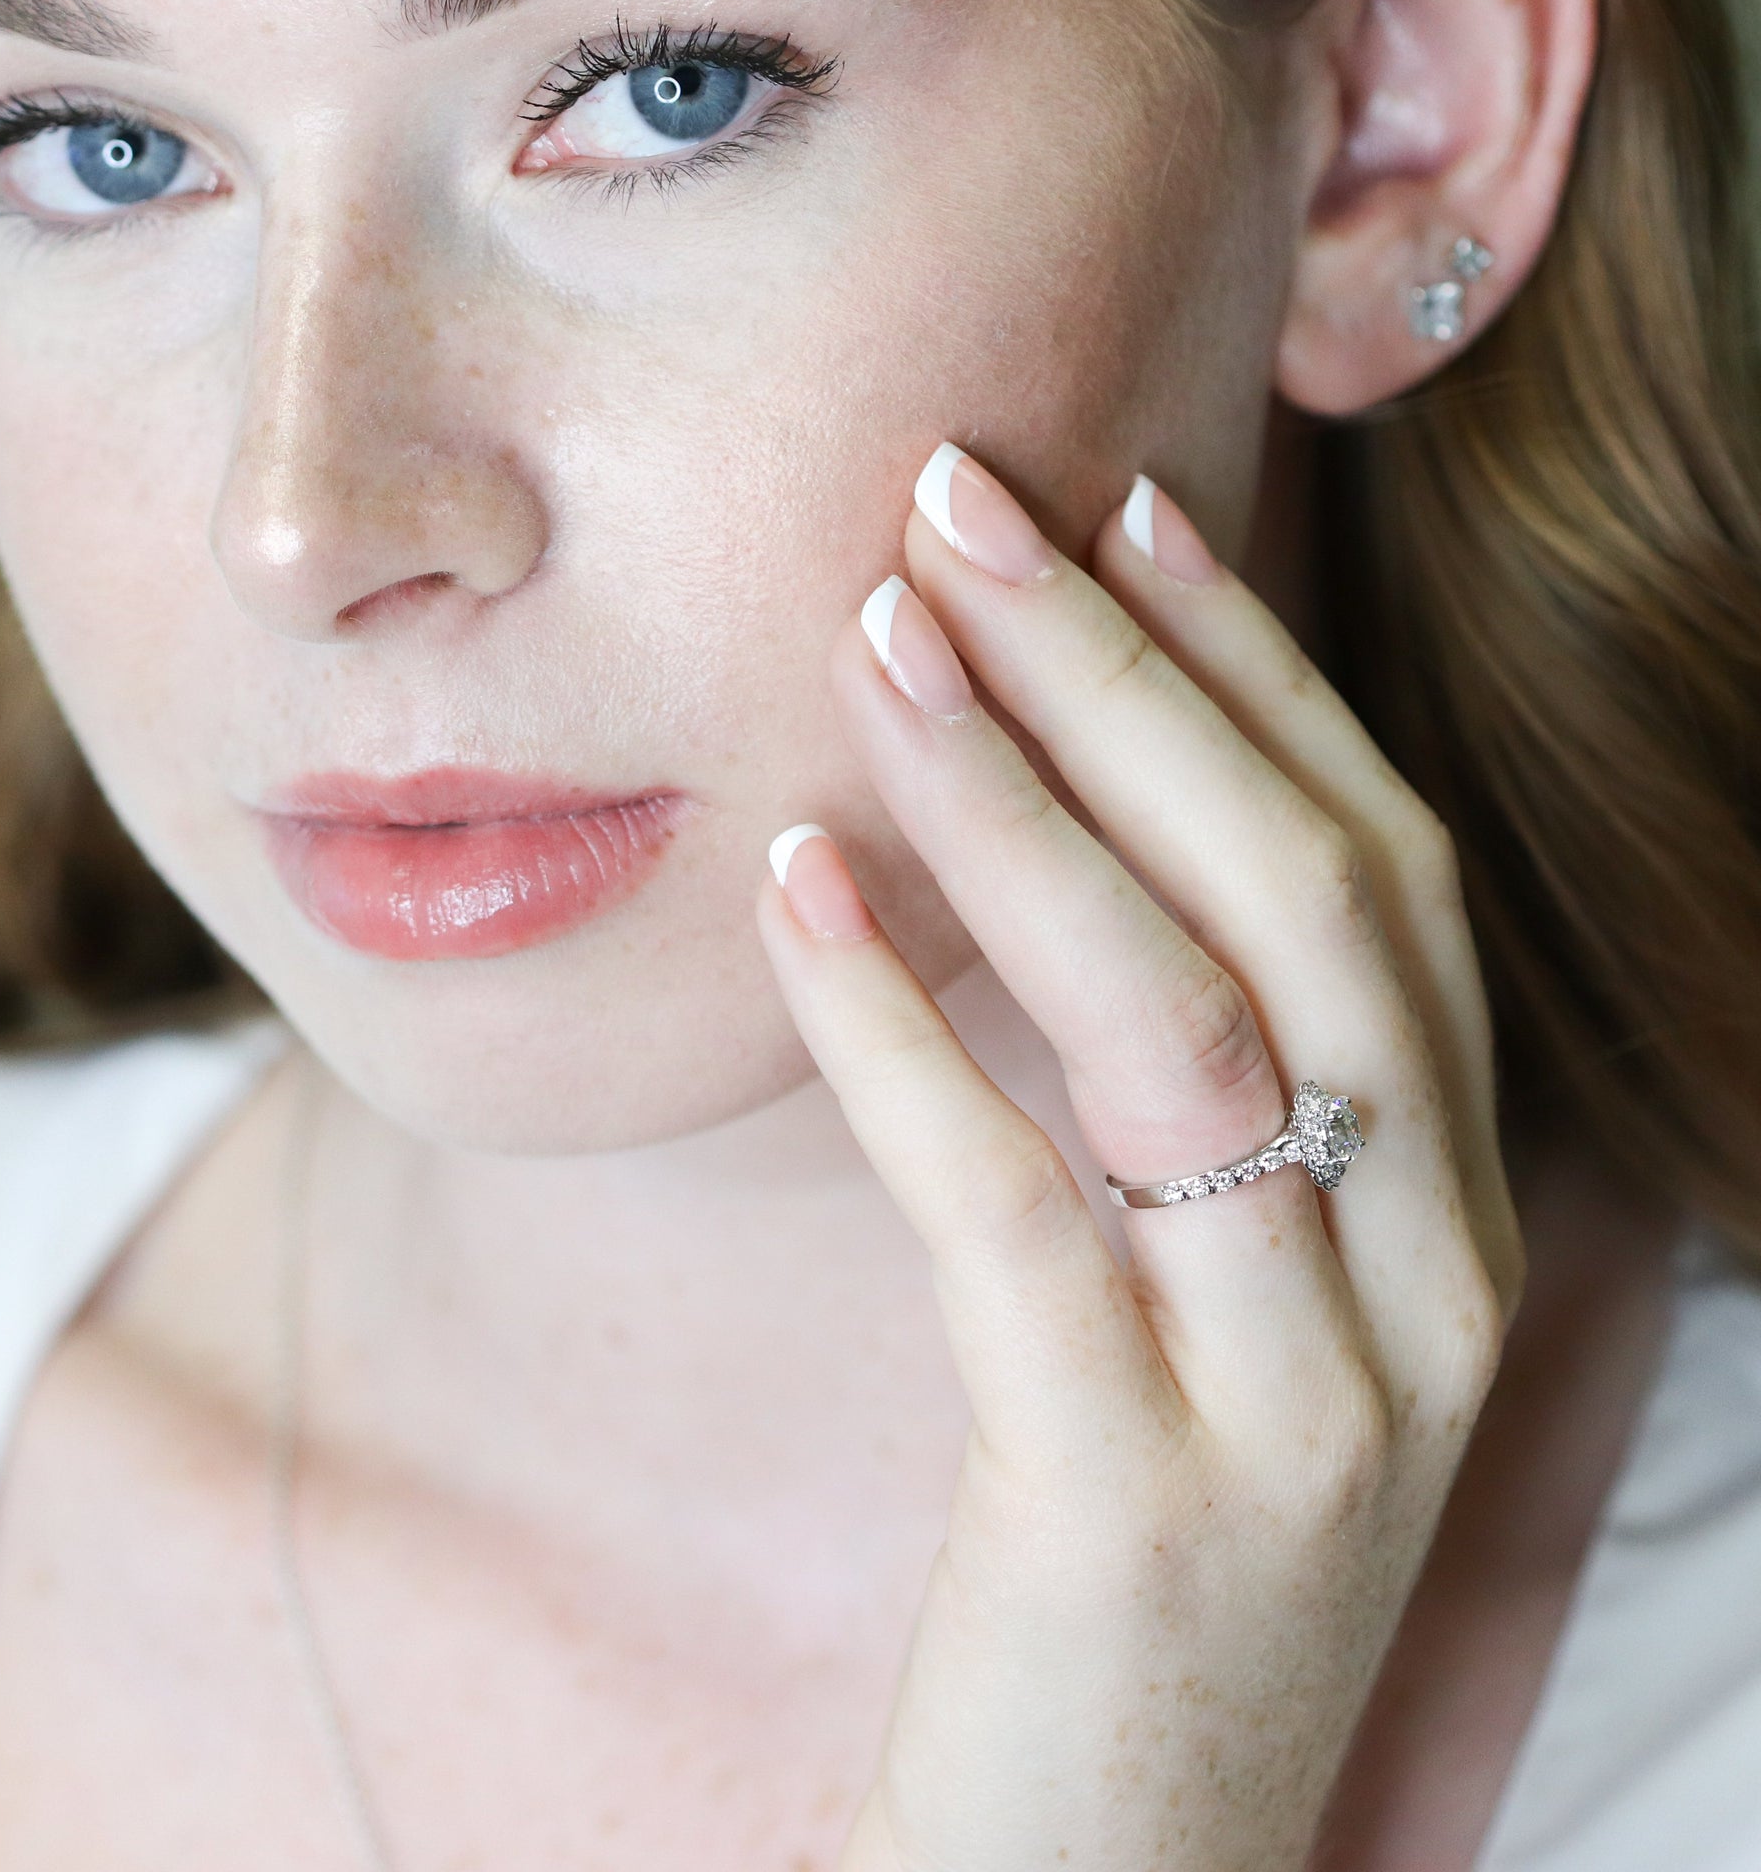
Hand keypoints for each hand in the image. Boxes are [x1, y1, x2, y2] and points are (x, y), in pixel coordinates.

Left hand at [756, 449, 1521, 1871]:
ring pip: (1182, 1022)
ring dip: (1023, 803)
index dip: (1256, 669)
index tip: (1125, 505)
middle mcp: (1418, 1278)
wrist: (1110, 1866)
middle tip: (963, 504)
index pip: (1378, 870)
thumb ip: (1183, 1094)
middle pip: (1300, 898)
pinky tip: (793, 883)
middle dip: (1131, 673)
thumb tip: (1048, 834)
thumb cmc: (1137, 1532)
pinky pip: (1013, 1208)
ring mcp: (1307, 1396)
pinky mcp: (1142, 1501)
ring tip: (874, 643)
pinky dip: (897, 1026)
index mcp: (1446, 1202)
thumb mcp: (1210, 1293)